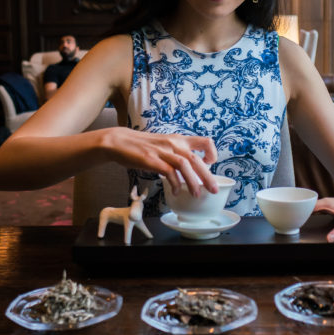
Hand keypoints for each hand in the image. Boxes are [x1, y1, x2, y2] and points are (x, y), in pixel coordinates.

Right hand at [101, 127, 218, 196]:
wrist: (120, 141)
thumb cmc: (142, 146)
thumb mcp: (164, 144)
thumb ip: (177, 152)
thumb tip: (189, 168)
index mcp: (179, 139)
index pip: (204, 141)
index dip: (212, 153)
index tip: (211, 164)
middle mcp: (173, 143)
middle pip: (197, 159)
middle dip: (207, 176)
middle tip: (213, 189)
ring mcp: (162, 151)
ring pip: (184, 165)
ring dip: (192, 182)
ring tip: (197, 195)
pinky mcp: (151, 159)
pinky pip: (168, 172)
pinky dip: (174, 183)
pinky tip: (175, 191)